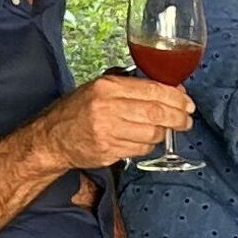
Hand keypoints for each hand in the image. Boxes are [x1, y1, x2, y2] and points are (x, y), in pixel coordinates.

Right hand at [27, 71, 196, 172]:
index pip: (152, 90)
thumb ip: (130, 86)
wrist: (51, 138)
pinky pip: (140, 149)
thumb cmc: (77, 110)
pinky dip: (148, 145)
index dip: (176, 98)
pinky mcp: (107, 151)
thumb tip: (167, 89)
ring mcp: (107, 132)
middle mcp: (107, 108)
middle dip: (177, 117)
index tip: (187, 102)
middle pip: (156, 113)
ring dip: (163, 133)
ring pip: (151, 133)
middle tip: (186, 120)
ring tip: (164, 129)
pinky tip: (144, 140)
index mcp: (107, 87)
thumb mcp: (99, 87)